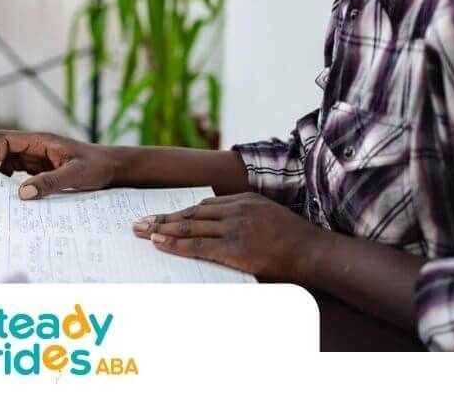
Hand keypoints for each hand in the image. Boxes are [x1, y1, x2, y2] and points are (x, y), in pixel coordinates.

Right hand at [0, 130, 121, 199]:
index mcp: (40, 140)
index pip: (3, 139)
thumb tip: (23, 193)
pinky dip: (6, 178)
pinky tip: (10, 192)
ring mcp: (35, 155)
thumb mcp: (76, 175)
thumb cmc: (98, 167)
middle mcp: (34, 145)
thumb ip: (50, 182)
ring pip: (4, 157)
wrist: (112, 168)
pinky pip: (14, 168)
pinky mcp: (38, 166)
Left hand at [132, 192, 321, 282]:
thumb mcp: (270, 220)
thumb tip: (223, 231)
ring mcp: (235, 227)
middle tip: (139, 222)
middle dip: (162, 218)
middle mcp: (236, 209)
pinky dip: (175, 244)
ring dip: (162, 229)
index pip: (204, 205)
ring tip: (141, 231)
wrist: (315, 253)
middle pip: (191, 212)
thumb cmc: (296, 243)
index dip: (180, 212)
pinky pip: (198, 245)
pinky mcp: (234, 247)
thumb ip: (246, 222)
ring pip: (190, 227)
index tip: (162, 216)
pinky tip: (159, 243)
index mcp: (244, 200)